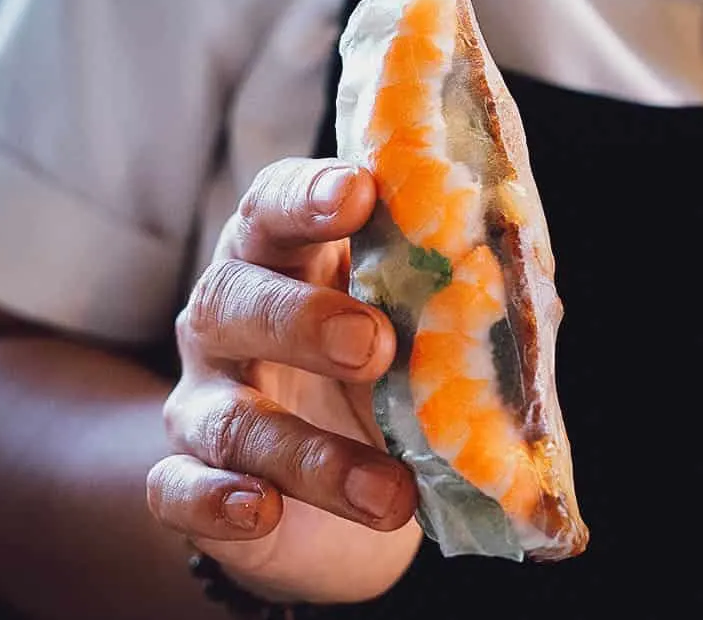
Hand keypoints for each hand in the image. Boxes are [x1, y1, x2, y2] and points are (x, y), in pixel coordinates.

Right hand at [147, 159, 422, 603]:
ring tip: (389, 490)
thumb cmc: (381, 380)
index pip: (275, 207)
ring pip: (229, 416)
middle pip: (235, 298)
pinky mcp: (193, 482)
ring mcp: (204, 402)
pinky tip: (262, 509)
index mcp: (284, 260)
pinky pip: (179, 489)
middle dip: (302, 320)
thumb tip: (523, 281)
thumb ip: (451, 306)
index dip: (308, 196)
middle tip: (374, 345)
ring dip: (308, 453)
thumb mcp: (418, 334)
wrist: (336, 498)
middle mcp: (229, 321)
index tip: (358, 194)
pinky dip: (216, 501)